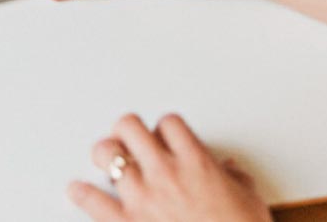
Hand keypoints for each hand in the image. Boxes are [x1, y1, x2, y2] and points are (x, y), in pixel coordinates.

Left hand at [69, 113, 271, 221]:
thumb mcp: (250, 198)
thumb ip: (234, 177)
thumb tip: (229, 172)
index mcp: (195, 161)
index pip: (169, 123)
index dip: (165, 127)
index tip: (163, 133)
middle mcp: (165, 173)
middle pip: (131, 127)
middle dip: (128, 129)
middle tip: (127, 135)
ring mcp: (143, 198)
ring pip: (108, 156)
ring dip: (105, 154)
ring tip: (105, 156)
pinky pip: (94, 203)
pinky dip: (82, 194)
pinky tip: (76, 189)